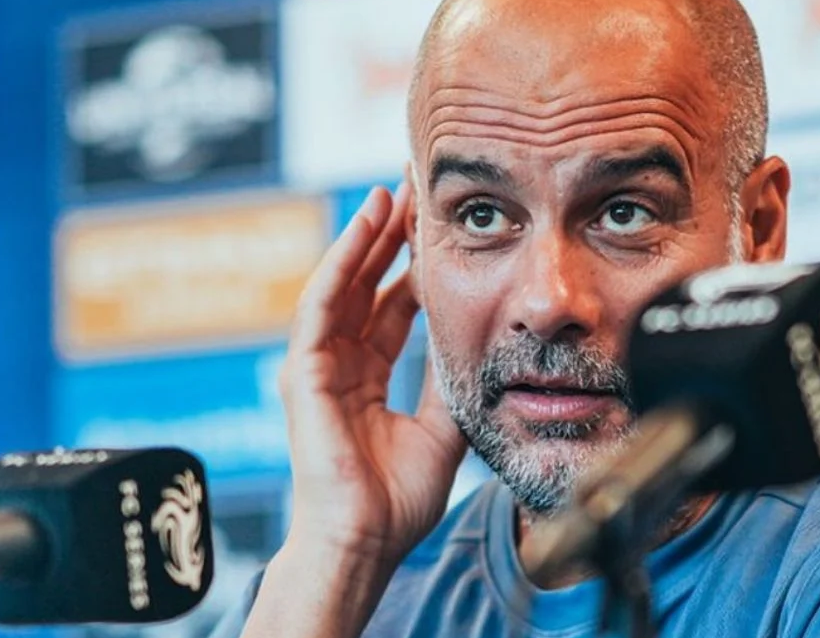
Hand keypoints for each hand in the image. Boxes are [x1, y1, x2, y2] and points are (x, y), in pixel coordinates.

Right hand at [278, 183, 465, 567]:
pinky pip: (321, 305)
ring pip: (341, 284)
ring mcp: (316, 365)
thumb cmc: (396, 498)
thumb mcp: (440, 424)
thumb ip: (447, 378)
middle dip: (390, 238)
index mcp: (366, 376)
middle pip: (366, 286)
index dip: (414, 266)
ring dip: (363, 237)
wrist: (365, 541)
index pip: (391, 306)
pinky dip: (341, 263)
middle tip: (415, 191)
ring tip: (390, 192)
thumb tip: (472, 335)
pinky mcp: (301, 371)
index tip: (440, 228)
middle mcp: (339, 363)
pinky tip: (365, 228)